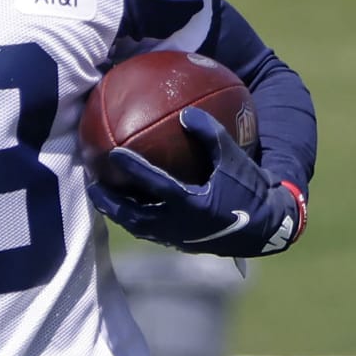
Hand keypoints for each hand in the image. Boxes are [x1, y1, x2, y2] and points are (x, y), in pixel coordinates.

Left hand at [89, 108, 305, 257]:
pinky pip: (148, 231)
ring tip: (99, 195)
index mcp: (192, 203)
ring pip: (137, 226)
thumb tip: (186, 113)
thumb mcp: (234, 158)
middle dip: (109, 200)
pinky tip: (126, 204)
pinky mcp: (179, 243)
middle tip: (91, 182)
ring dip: (116, 211)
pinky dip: (132, 218)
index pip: (155, 185)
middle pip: (133, 214)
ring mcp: (177, 237)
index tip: (113, 153)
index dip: (133, 169)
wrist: (265, 228)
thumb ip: (210, 134)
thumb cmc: (250, 189)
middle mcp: (179, 224)